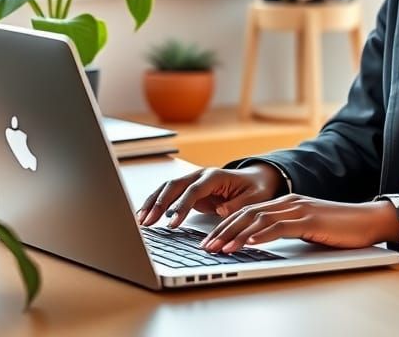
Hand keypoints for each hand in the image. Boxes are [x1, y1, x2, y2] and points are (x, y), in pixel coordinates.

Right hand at [136, 163, 284, 227]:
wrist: (256, 179)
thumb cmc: (256, 188)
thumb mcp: (255, 198)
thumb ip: (238, 204)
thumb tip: (222, 210)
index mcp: (216, 176)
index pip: (194, 190)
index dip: (182, 205)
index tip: (172, 222)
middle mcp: (201, 175)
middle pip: (175, 186)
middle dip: (160, 204)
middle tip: (149, 222)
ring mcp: (193, 181)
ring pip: (167, 188)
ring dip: (153, 203)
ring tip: (142, 221)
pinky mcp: (189, 190)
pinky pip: (169, 195)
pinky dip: (156, 203)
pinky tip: (145, 215)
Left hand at [199, 195, 398, 253]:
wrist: (368, 221)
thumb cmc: (339, 228)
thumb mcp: (305, 228)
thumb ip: (285, 230)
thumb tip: (259, 242)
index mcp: (286, 203)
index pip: (248, 212)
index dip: (226, 226)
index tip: (210, 242)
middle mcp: (289, 202)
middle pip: (247, 214)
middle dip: (223, 231)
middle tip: (206, 247)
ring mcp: (299, 209)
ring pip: (259, 219)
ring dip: (236, 235)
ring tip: (221, 248)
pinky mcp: (310, 219)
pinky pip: (280, 227)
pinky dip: (262, 235)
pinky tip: (249, 243)